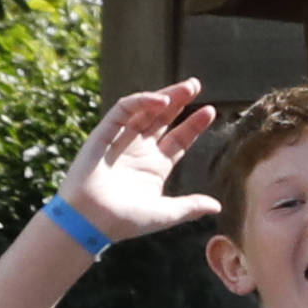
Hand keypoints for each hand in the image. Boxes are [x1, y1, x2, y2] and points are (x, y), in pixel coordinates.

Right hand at [49, 82, 219, 246]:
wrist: (90, 222)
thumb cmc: (124, 221)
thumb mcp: (165, 214)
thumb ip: (190, 206)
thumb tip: (217, 207)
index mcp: (155, 165)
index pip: (179, 139)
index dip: (194, 125)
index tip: (211, 111)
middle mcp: (140, 150)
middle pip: (163, 119)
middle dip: (179, 101)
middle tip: (195, 84)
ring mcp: (122, 141)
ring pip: (145, 110)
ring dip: (164, 96)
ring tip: (186, 87)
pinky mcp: (103, 134)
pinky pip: (122, 111)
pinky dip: (140, 102)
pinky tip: (160, 100)